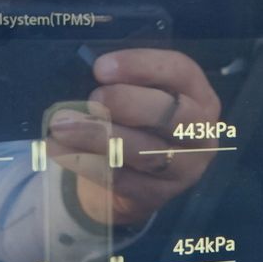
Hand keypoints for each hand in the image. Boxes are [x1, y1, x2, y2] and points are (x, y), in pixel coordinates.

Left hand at [47, 48, 220, 225]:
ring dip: (100, 136)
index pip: (180, 71)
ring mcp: (185, 168)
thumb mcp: (140, 94)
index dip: (141, 66)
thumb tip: (92, 73)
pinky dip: (88, 163)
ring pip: (147, 151)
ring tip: (62, 126)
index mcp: (199, 96)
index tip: (101, 68)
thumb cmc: (137, 122)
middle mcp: (201, 133)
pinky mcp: (159, 195)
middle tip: (92, 99)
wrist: (135, 178)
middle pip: (173, 115)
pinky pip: (123, 179)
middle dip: (127, 103)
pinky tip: (61, 150)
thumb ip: (125, 81)